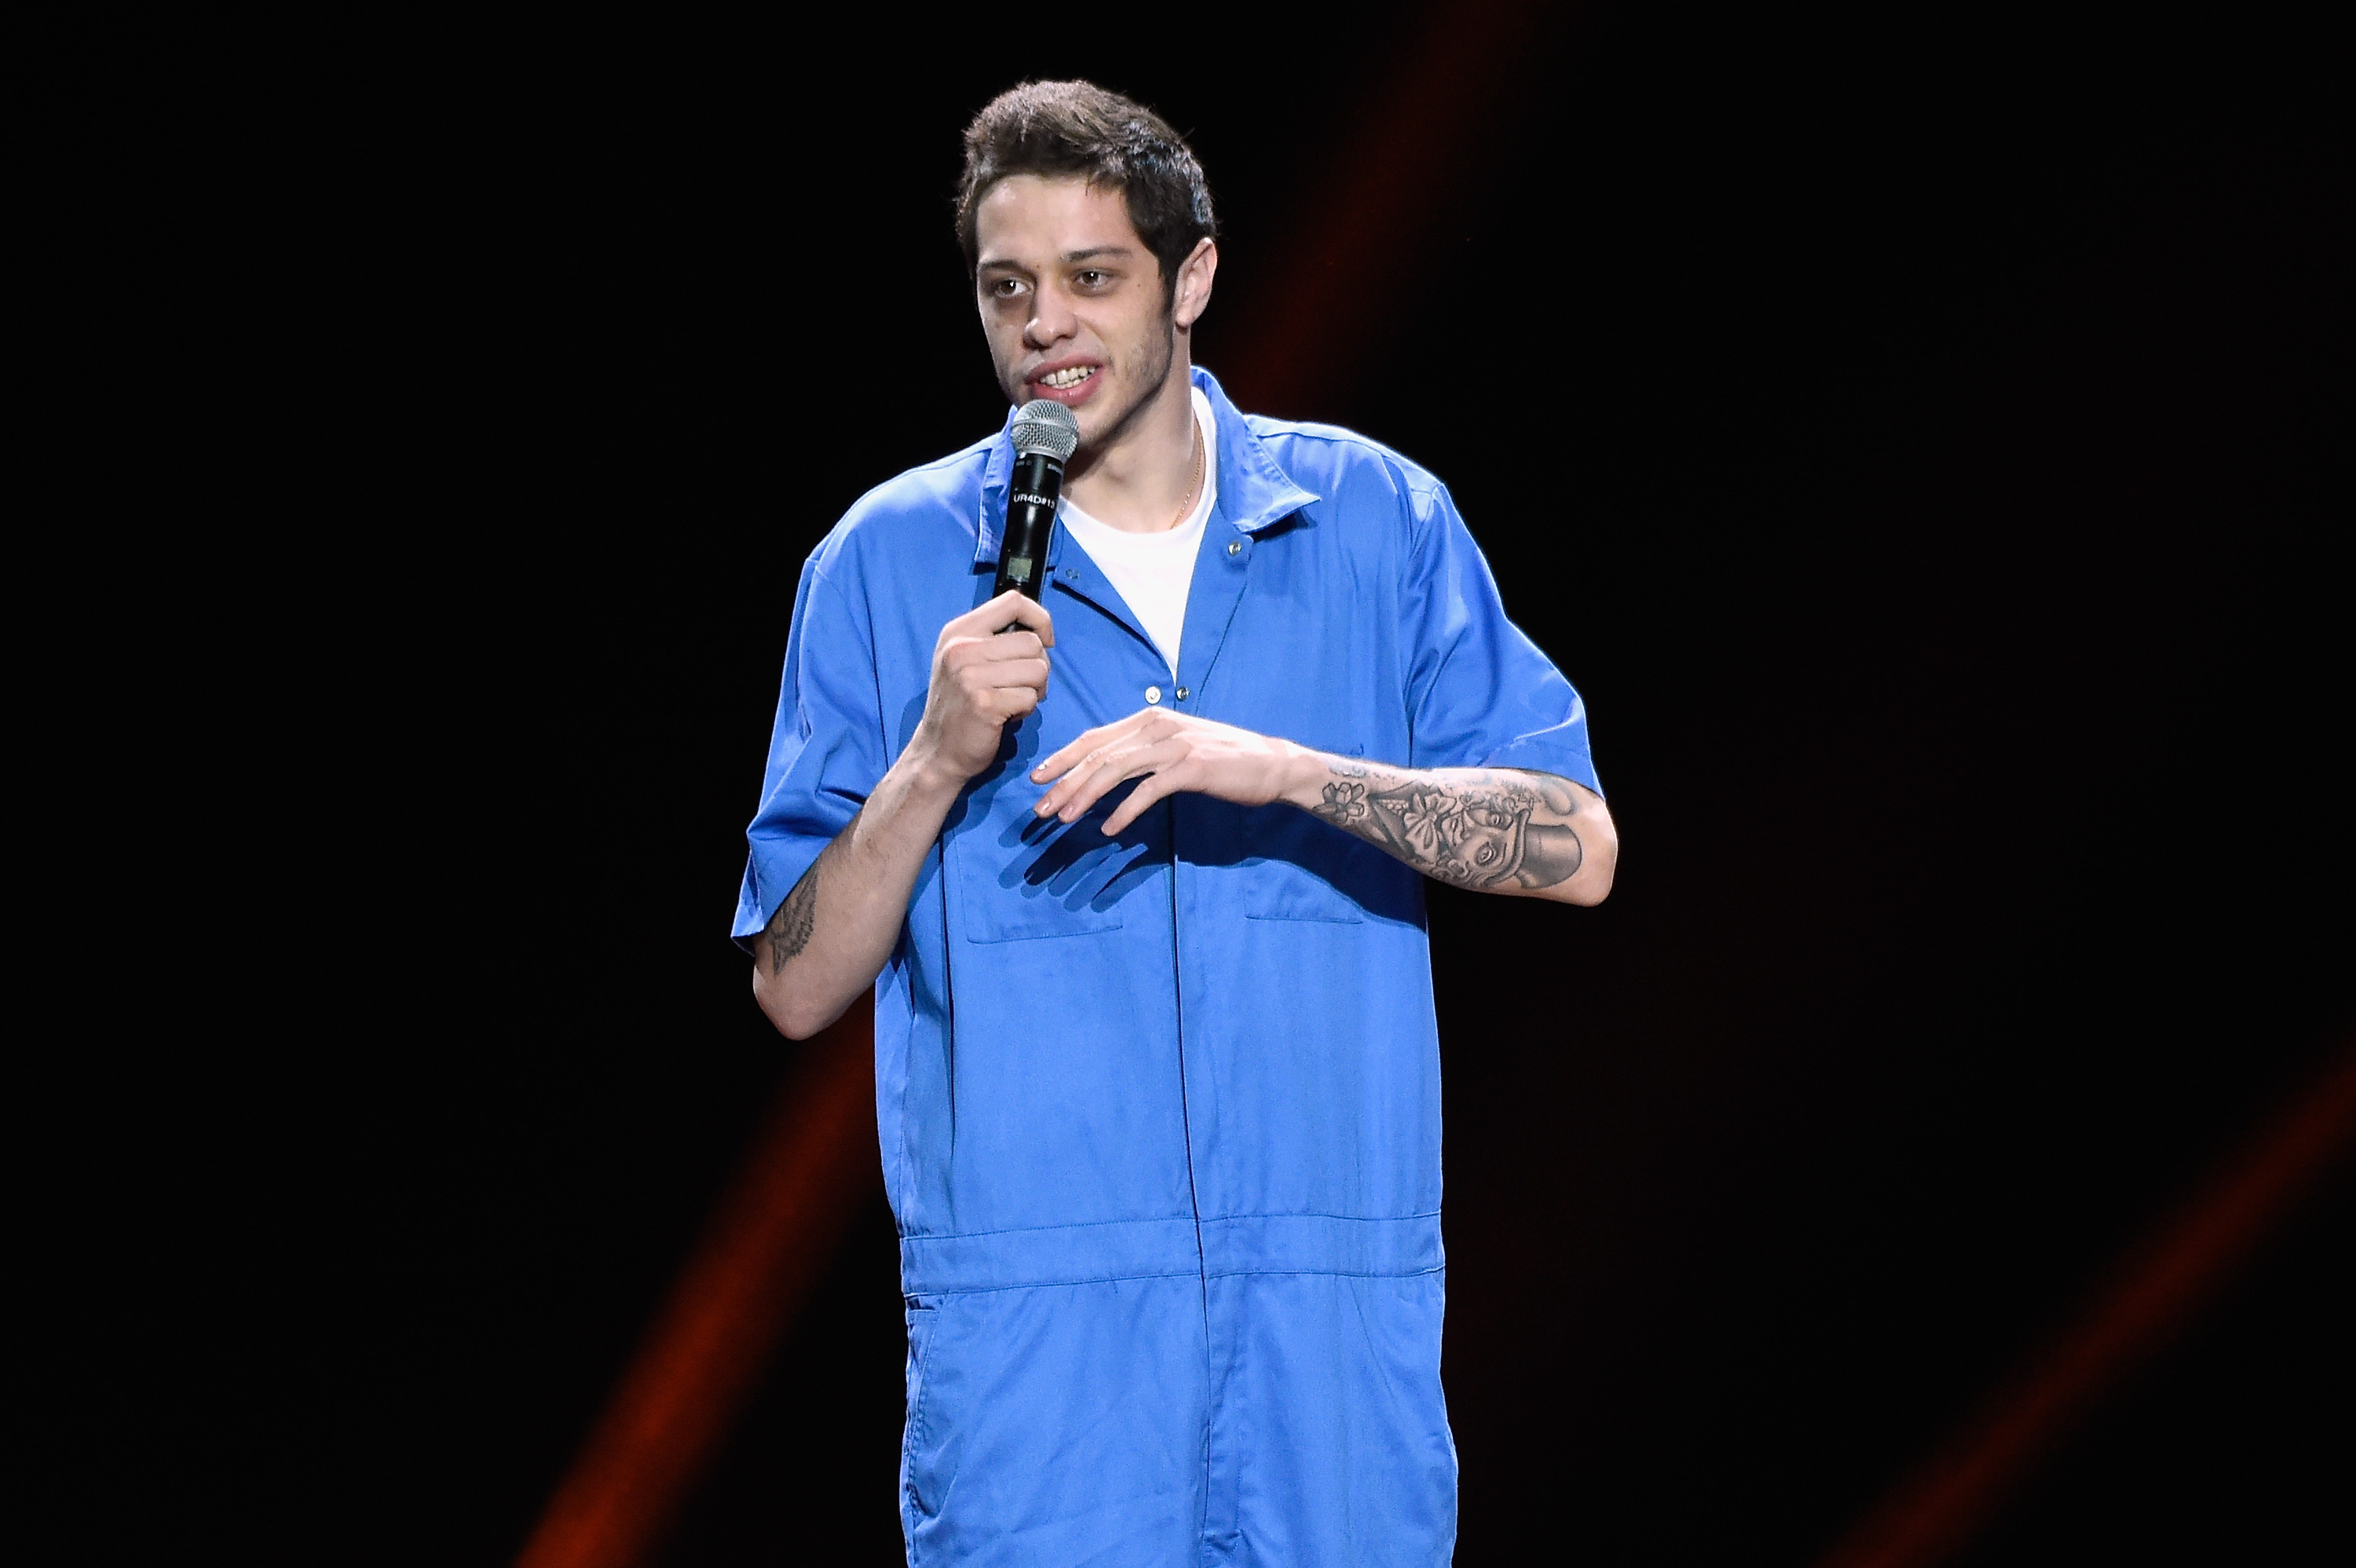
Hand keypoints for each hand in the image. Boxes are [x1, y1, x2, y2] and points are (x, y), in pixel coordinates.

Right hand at [911, 591, 1055, 782]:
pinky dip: (1026, 710)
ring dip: (1035, 690)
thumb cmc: (959, 706)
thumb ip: (994, 639)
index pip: (1013, 601)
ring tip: (1013, 701)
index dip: (1039, 618)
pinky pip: (1030, 698)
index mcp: (959, 631)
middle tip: (1021, 686)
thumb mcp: (963, 661)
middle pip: (1032, 642)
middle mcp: (962, 648)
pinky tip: (1007, 716)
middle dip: (1038, 667)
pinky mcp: (985, 703)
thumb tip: (1041, 631)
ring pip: (1038, 670)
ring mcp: (971, 676)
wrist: (936, 751)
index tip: (1044, 640)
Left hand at [1031, 708, 1312, 834]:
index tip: (1037, 779)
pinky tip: (1111, 829)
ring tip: (1065, 819)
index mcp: (1149, 719)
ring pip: (1115, 770)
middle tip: (1041, 809)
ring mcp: (1174, 746)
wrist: (1272, 764)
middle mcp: (1157, 726)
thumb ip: (1143, 752)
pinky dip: (1125, 811)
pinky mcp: (1190, 768)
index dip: (1062, 758)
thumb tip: (1106, 771)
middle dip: (1064, 782)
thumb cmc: (1224, 759)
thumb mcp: (1177, 746)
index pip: (1093, 737)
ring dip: (1085, 796)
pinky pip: (1147, 791)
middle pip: (1097, 754)